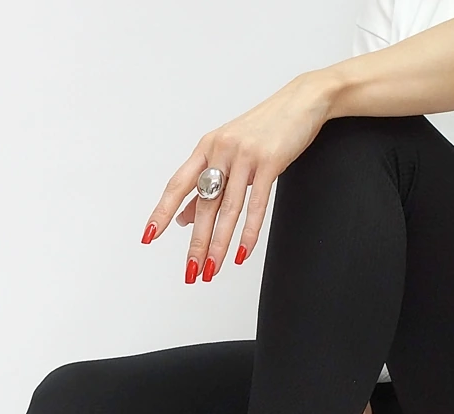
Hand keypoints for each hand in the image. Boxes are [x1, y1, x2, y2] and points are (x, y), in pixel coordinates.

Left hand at [140, 71, 332, 280]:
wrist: (302, 101)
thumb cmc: (264, 128)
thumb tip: (182, 219)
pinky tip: (242, 253)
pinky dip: (248, 233)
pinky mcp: (269, 162)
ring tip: (212, 269)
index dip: (162, 212)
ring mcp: (244, 156)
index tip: (150, 235)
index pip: (177, 185)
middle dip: (196, 243)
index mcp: (206, 148)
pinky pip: (256, 205)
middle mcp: (220, 151)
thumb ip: (206, 184)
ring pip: (227, 210)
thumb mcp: (227, 153)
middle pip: (203, 205)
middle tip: (191, 271)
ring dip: (219, 244)